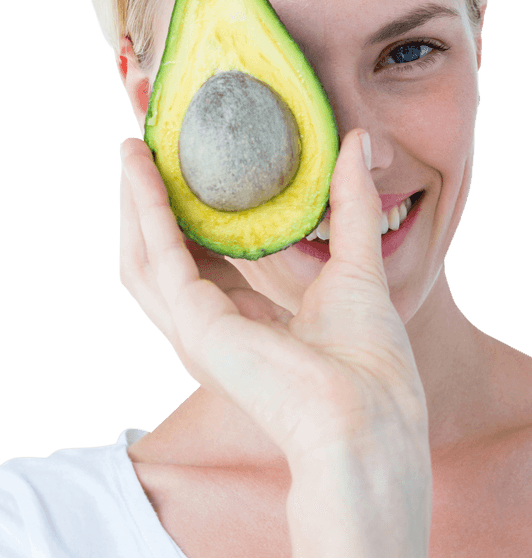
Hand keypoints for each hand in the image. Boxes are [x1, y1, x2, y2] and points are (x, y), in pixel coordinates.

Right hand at [119, 130, 429, 476]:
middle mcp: (213, 329)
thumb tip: (357, 142)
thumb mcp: (358, 264)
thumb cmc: (370, 361)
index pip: (205, 259)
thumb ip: (350, 203)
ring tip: (135, 148)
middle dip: (153, 201)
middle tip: (151, 145)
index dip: (193, 211)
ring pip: (145, 256)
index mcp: (248, 323)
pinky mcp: (193, 325)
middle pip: (165, 255)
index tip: (193, 163)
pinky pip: (158, 256)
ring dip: (136, 202)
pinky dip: (147, 210)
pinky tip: (143, 168)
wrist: (367, 415)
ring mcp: (197, 331)